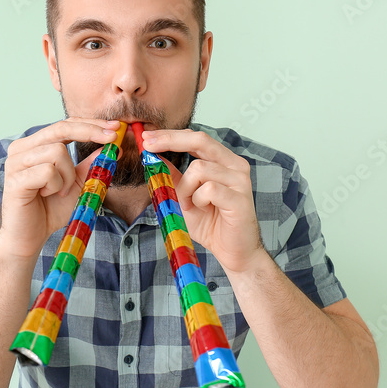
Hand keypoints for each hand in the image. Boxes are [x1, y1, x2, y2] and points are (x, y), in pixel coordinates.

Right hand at [0, 117, 122, 259]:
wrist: (31, 237)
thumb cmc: (51, 209)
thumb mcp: (78, 183)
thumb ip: (91, 164)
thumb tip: (114, 147)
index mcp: (34, 145)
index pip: (64, 125)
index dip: (90, 123)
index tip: (115, 127)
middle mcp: (21, 149)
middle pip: (60, 128)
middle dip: (90, 132)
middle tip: (111, 139)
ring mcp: (15, 163)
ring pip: (57, 152)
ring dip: (68, 175)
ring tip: (60, 191)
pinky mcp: (14, 179)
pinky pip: (48, 172)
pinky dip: (56, 185)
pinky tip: (47, 195)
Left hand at [141, 128, 264, 273]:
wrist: (233, 252)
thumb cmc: (210, 224)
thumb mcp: (183, 196)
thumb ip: (172, 175)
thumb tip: (153, 156)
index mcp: (223, 161)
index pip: (195, 138)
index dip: (170, 135)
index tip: (146, 137)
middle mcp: (234, 165)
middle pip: (200, 140)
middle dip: (170, 140)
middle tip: (148, 145)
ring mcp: (240, 180)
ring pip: (199, 168)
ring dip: (185, 189)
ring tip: (192, 205)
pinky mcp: (240, 197)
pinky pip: (208, 189)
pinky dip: (198, 200)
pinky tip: (204, 210)